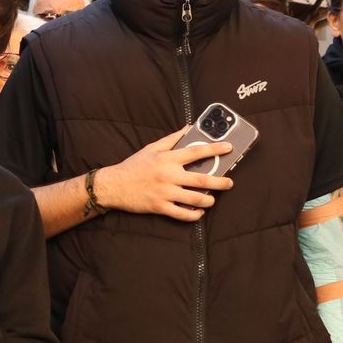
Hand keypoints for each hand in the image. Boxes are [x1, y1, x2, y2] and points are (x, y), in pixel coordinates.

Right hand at [95, 128, 233, 221]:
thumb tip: (188, 128)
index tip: (229, 148)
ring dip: (208, 201)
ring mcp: (164, 192)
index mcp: (167, 159)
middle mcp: (168, 175)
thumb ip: (171, 139)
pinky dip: (193, 215)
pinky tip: (198, 213)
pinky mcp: (159, 207)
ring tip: (212, 200)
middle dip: (220, 182)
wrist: (112, 186)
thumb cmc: (133, 166)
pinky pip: (182, 214)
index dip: (214, 149)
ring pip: (195, 199)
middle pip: (201, 179)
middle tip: (229, 183)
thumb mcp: (151, 149)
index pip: (196, 152)